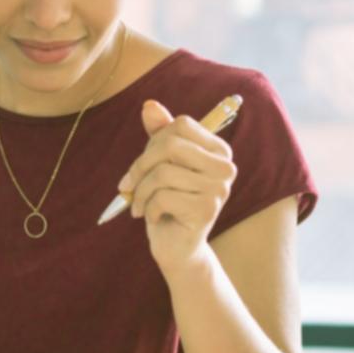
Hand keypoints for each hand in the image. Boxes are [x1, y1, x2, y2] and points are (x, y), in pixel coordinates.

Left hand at [118, 100, 236, 272]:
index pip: (180, 125)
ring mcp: (219, 189)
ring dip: (140, 192)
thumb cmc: (169, 201)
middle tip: (129, 186)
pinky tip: (152, 218)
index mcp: (218, 150)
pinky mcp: (206, 211)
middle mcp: (225, 167)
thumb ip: (159, 134)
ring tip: (139, 206)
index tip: (141, 166)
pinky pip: (163, 197)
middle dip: (140, 166)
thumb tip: (149, 105)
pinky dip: (148, 209)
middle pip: (170, 145)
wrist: (177, 247)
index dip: (152, 142)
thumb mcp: (161, 164)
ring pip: (163, 173)